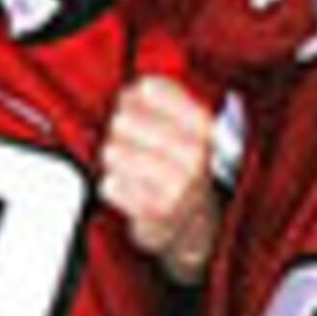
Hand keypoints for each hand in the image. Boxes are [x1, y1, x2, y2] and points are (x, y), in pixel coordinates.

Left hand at [97, 72, 222, 284]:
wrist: (196, 226)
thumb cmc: (184, 171)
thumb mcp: (187, 129)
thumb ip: (163, 100)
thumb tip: (135, 89)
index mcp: (203, 127)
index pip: (153, 91)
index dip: (134, 94)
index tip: (133, 99)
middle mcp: (194, 156)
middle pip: (126, 121)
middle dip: (119, 127)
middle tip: (124, 134)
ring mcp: (176, 186)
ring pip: (115, 153)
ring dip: (114, 156)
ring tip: (124, 160)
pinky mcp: (155, 214)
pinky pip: (112, 187)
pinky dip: (114, 185)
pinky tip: (125, 185)